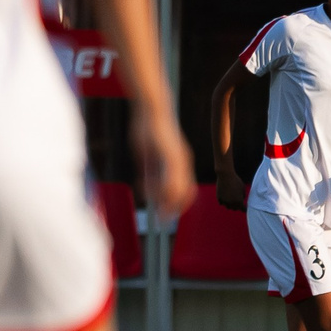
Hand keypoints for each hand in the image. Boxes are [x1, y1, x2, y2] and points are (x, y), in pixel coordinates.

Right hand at [131, 103, 194, 219]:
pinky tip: (145, 190)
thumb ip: (148, 170)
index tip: (163, 212)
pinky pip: (171, 181)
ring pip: (178, 190)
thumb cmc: (146, 129)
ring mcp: (179, 160)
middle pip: (186, 194)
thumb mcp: (146, 154)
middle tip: (162, 220)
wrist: (151, 110)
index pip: (184, 190)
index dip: (175, 203)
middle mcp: (183, 163)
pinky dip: (158, 190)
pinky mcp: (173, 157)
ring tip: (148, 199)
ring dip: (163, 201)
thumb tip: (145, 184)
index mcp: (179, 162)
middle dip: (174, 209)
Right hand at [214, 159, 246, 210]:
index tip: (244, 208)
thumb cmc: (236, 180)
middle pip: (235, 208)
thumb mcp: (242, 187)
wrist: (225, 176)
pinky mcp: (219, 198)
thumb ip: (243, 195)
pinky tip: (225, 199)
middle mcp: (232, 203)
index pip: (242, 209)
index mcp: (239, 201)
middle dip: (237, 207)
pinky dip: (224, 202)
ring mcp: (224, 201)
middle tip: (238, 204)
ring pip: (228, 207)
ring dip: (230, 205)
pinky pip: (222, 203)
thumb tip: (242, 199)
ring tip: (231, 202)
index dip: (244, 209)